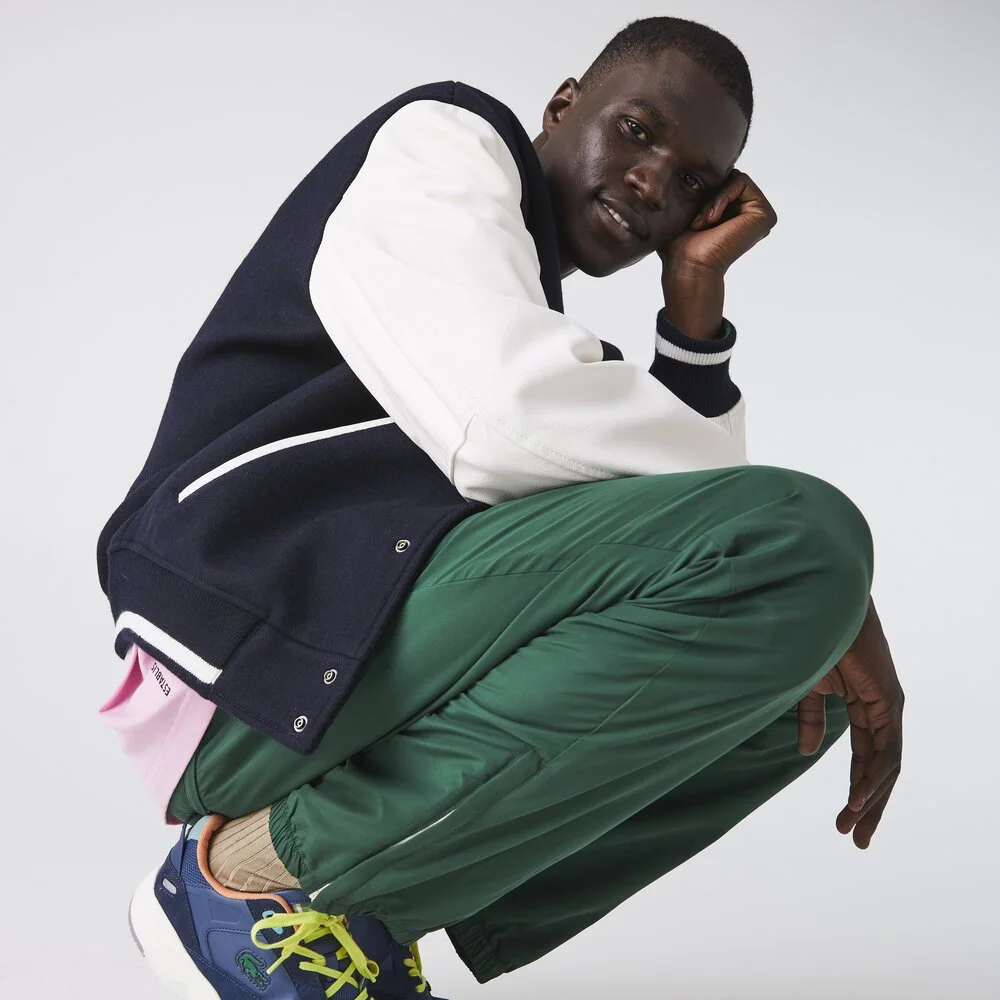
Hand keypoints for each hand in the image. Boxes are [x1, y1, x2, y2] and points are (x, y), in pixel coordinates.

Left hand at [658, 169, 777, 276]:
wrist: (687, 264)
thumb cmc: (680, 244)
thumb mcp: (687, 208)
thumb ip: (698, 188)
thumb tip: (693, 157)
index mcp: (736, 214)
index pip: (721, 181)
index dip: (705, 193)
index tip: (693, 222)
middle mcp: (751, 215)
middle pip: (730, 178)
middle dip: (710, 196)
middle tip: (698, 223)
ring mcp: (760, 215)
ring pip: (735, 179)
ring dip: (713, 199)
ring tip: (703, 223)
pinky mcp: (765, 214)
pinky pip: (742, 181)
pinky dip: (722, 197)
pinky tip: (712, 220)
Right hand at [797, 598, 904, 848]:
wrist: (818, 605)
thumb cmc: (811, 637)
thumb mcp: (806, 688)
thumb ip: (809, 718)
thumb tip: (809, 753)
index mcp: (864, 707)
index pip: (865, 760)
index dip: (855, 793)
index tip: (843, 824)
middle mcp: (883, 711)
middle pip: (882, 770)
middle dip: (870, 807)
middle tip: (857, 841)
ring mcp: (889, 705)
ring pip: (887, 765)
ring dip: (871, 799)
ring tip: (852, 825)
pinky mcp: (889, 699)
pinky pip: (886, 747)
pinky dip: (873, 775)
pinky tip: (858, 797)